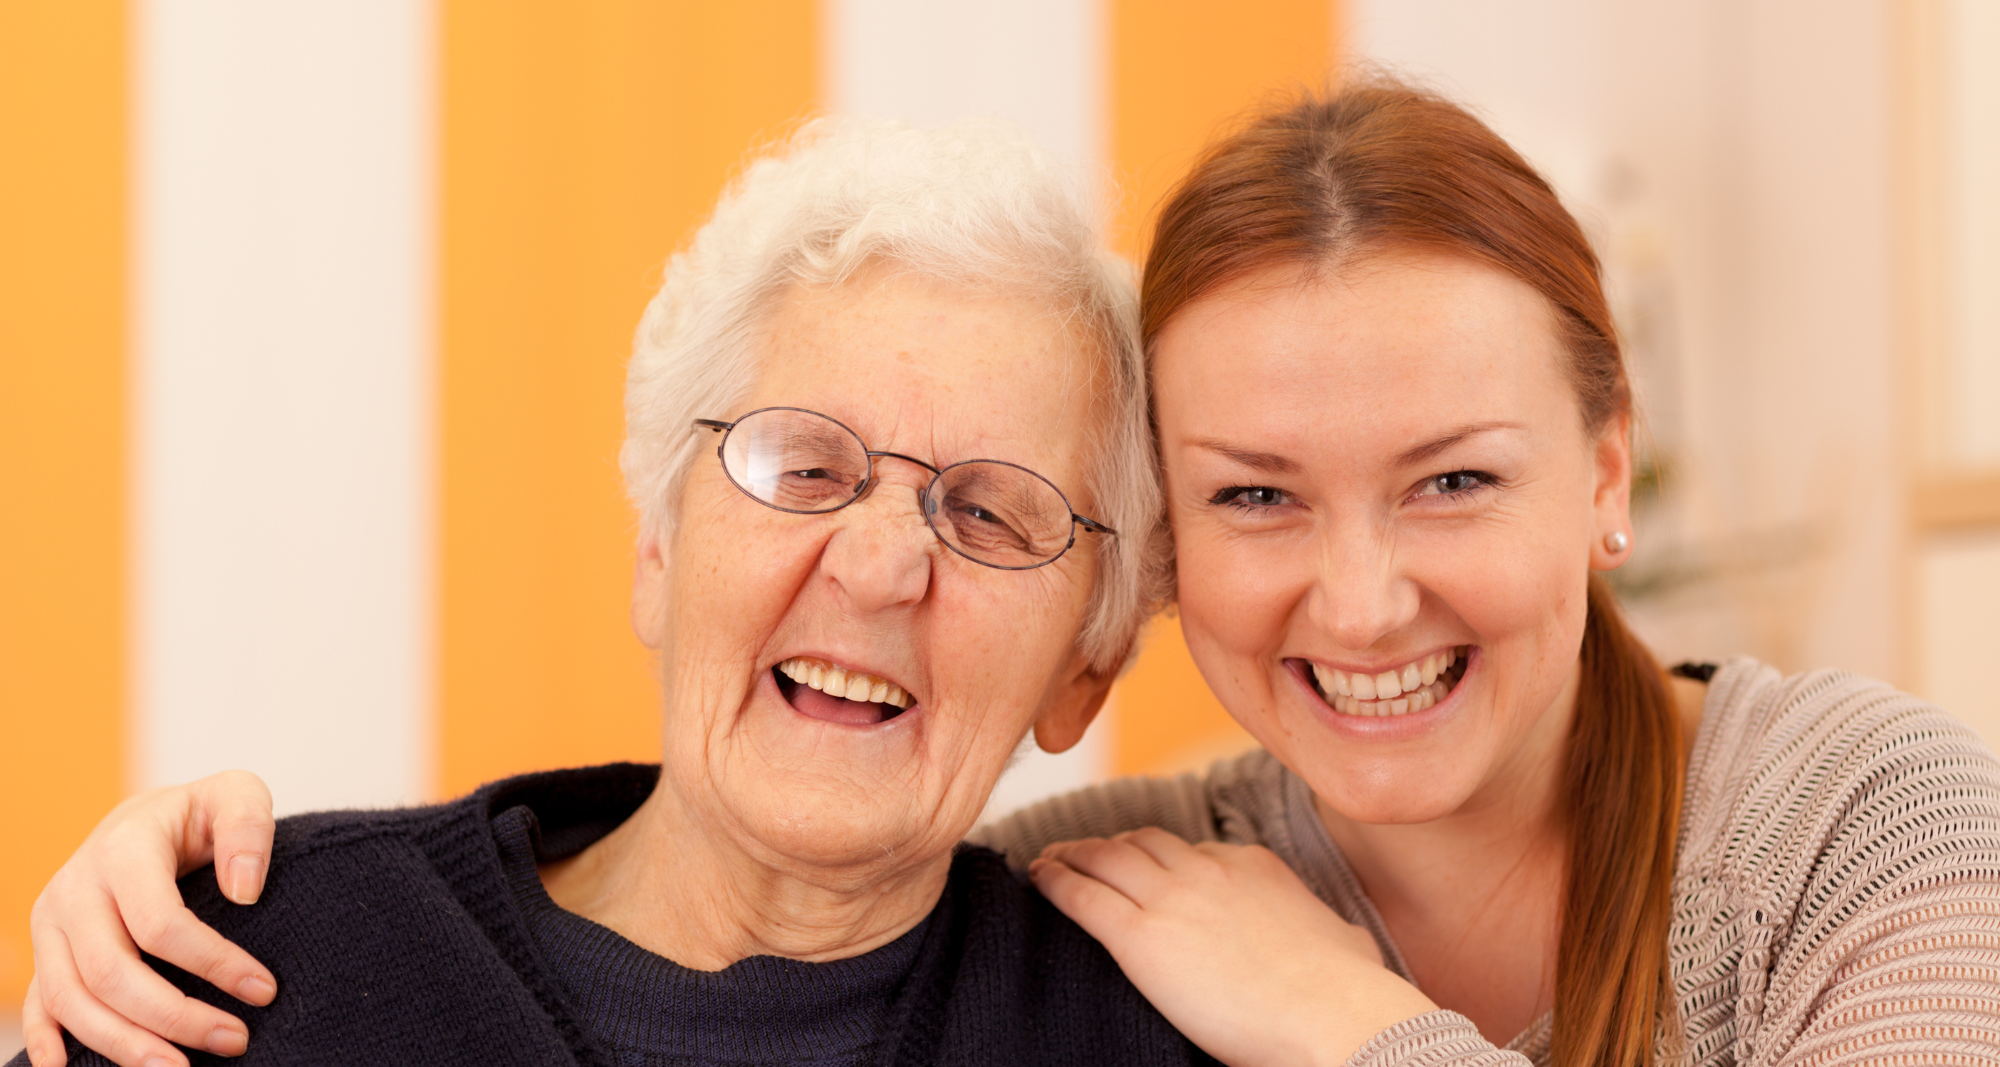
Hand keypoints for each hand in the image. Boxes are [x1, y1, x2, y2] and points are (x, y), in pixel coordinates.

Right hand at [23, 771, 279, 1066]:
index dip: (213, 963)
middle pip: (111, 971)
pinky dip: (47, 1041)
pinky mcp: (46, 950)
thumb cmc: (200, 813)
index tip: (264, 990)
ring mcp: (52, 924)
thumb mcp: (235, 794)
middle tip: (236, 1040)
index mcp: (121, 850)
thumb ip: (248, 827)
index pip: (160, 924)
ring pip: (71, 998)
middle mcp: (74, 889)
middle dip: (174, 1017)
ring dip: (123, 1043)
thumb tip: (244, 891)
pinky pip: (38, 1003)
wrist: (147, 818)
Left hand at [1030, 829, 1437, 1066]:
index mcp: (1252, 866)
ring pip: (1104, 858)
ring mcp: (1170, 898)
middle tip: (1085, 854)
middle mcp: (1206, 870)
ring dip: (1073, 854)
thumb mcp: (1344, 942)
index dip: (1161, 857)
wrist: (1328, 1014)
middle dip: (1110, 846)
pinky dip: (1055, 882)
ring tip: (1051, 859)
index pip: (1192, 850)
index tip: (1144, 866)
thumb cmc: (1346, 992)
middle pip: (1142, 843)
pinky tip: (1038, 878)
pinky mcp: (1139, 936)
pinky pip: (1083, 896)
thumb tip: (1344, 942)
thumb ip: (1329, 932)